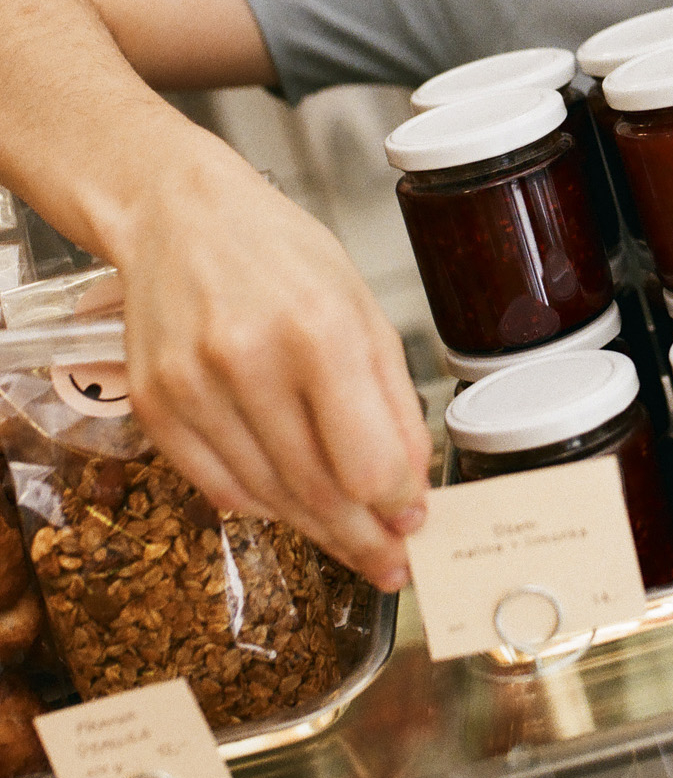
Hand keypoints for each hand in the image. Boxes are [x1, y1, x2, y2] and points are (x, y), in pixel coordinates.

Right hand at [113, 134, 430, 589]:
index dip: (397, 507)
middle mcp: (249, 361)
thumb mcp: (362, 309)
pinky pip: (218, 489)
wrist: (178, 215)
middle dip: (363, 539)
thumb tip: (408, 487)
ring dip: (316, 529)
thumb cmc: (280, 254)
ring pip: (269, 500)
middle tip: (389, 562)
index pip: (366, 462)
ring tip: (347, 535)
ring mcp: (192, 387)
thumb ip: (392, 402)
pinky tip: (289, 503)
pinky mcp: (153, 406)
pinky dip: (261, 506)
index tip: (414, 522)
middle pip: (318, 493)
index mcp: (318, 330)